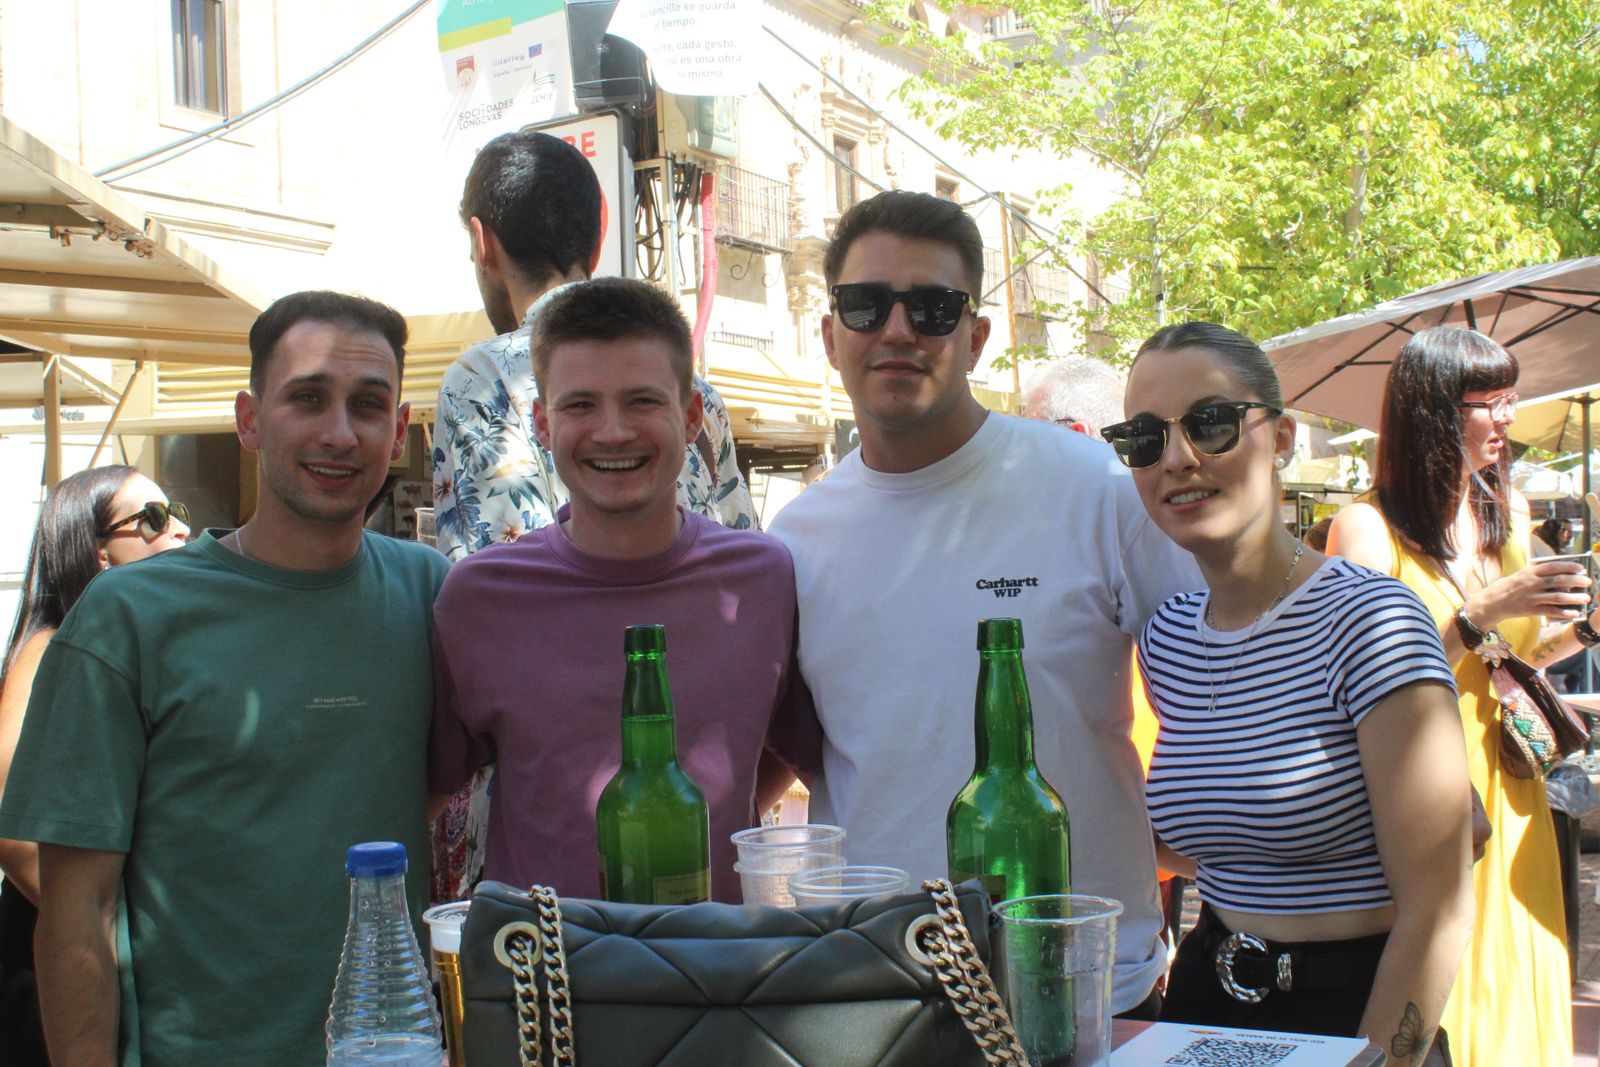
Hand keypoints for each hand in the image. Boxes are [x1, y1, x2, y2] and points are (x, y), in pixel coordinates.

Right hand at [1467, 560, 1590, 628]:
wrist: (1489, 604)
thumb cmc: (1504, 588)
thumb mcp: (1518, 575)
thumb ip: (1535, 574)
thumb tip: (1556, 575)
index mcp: (1528, 572)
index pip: (1553, 567)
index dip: (1569, 566)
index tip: (1581, 568)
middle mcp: (1531, 584)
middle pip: (1559, 580)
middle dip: (1577, 580)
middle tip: (1588, 582)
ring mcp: (1531, 597)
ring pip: (1558, 596)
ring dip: (1574, 597)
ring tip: (1586, 598)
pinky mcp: (1530, 610)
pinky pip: (1550, 611)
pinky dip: (1563, 612)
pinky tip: (1574, 613)